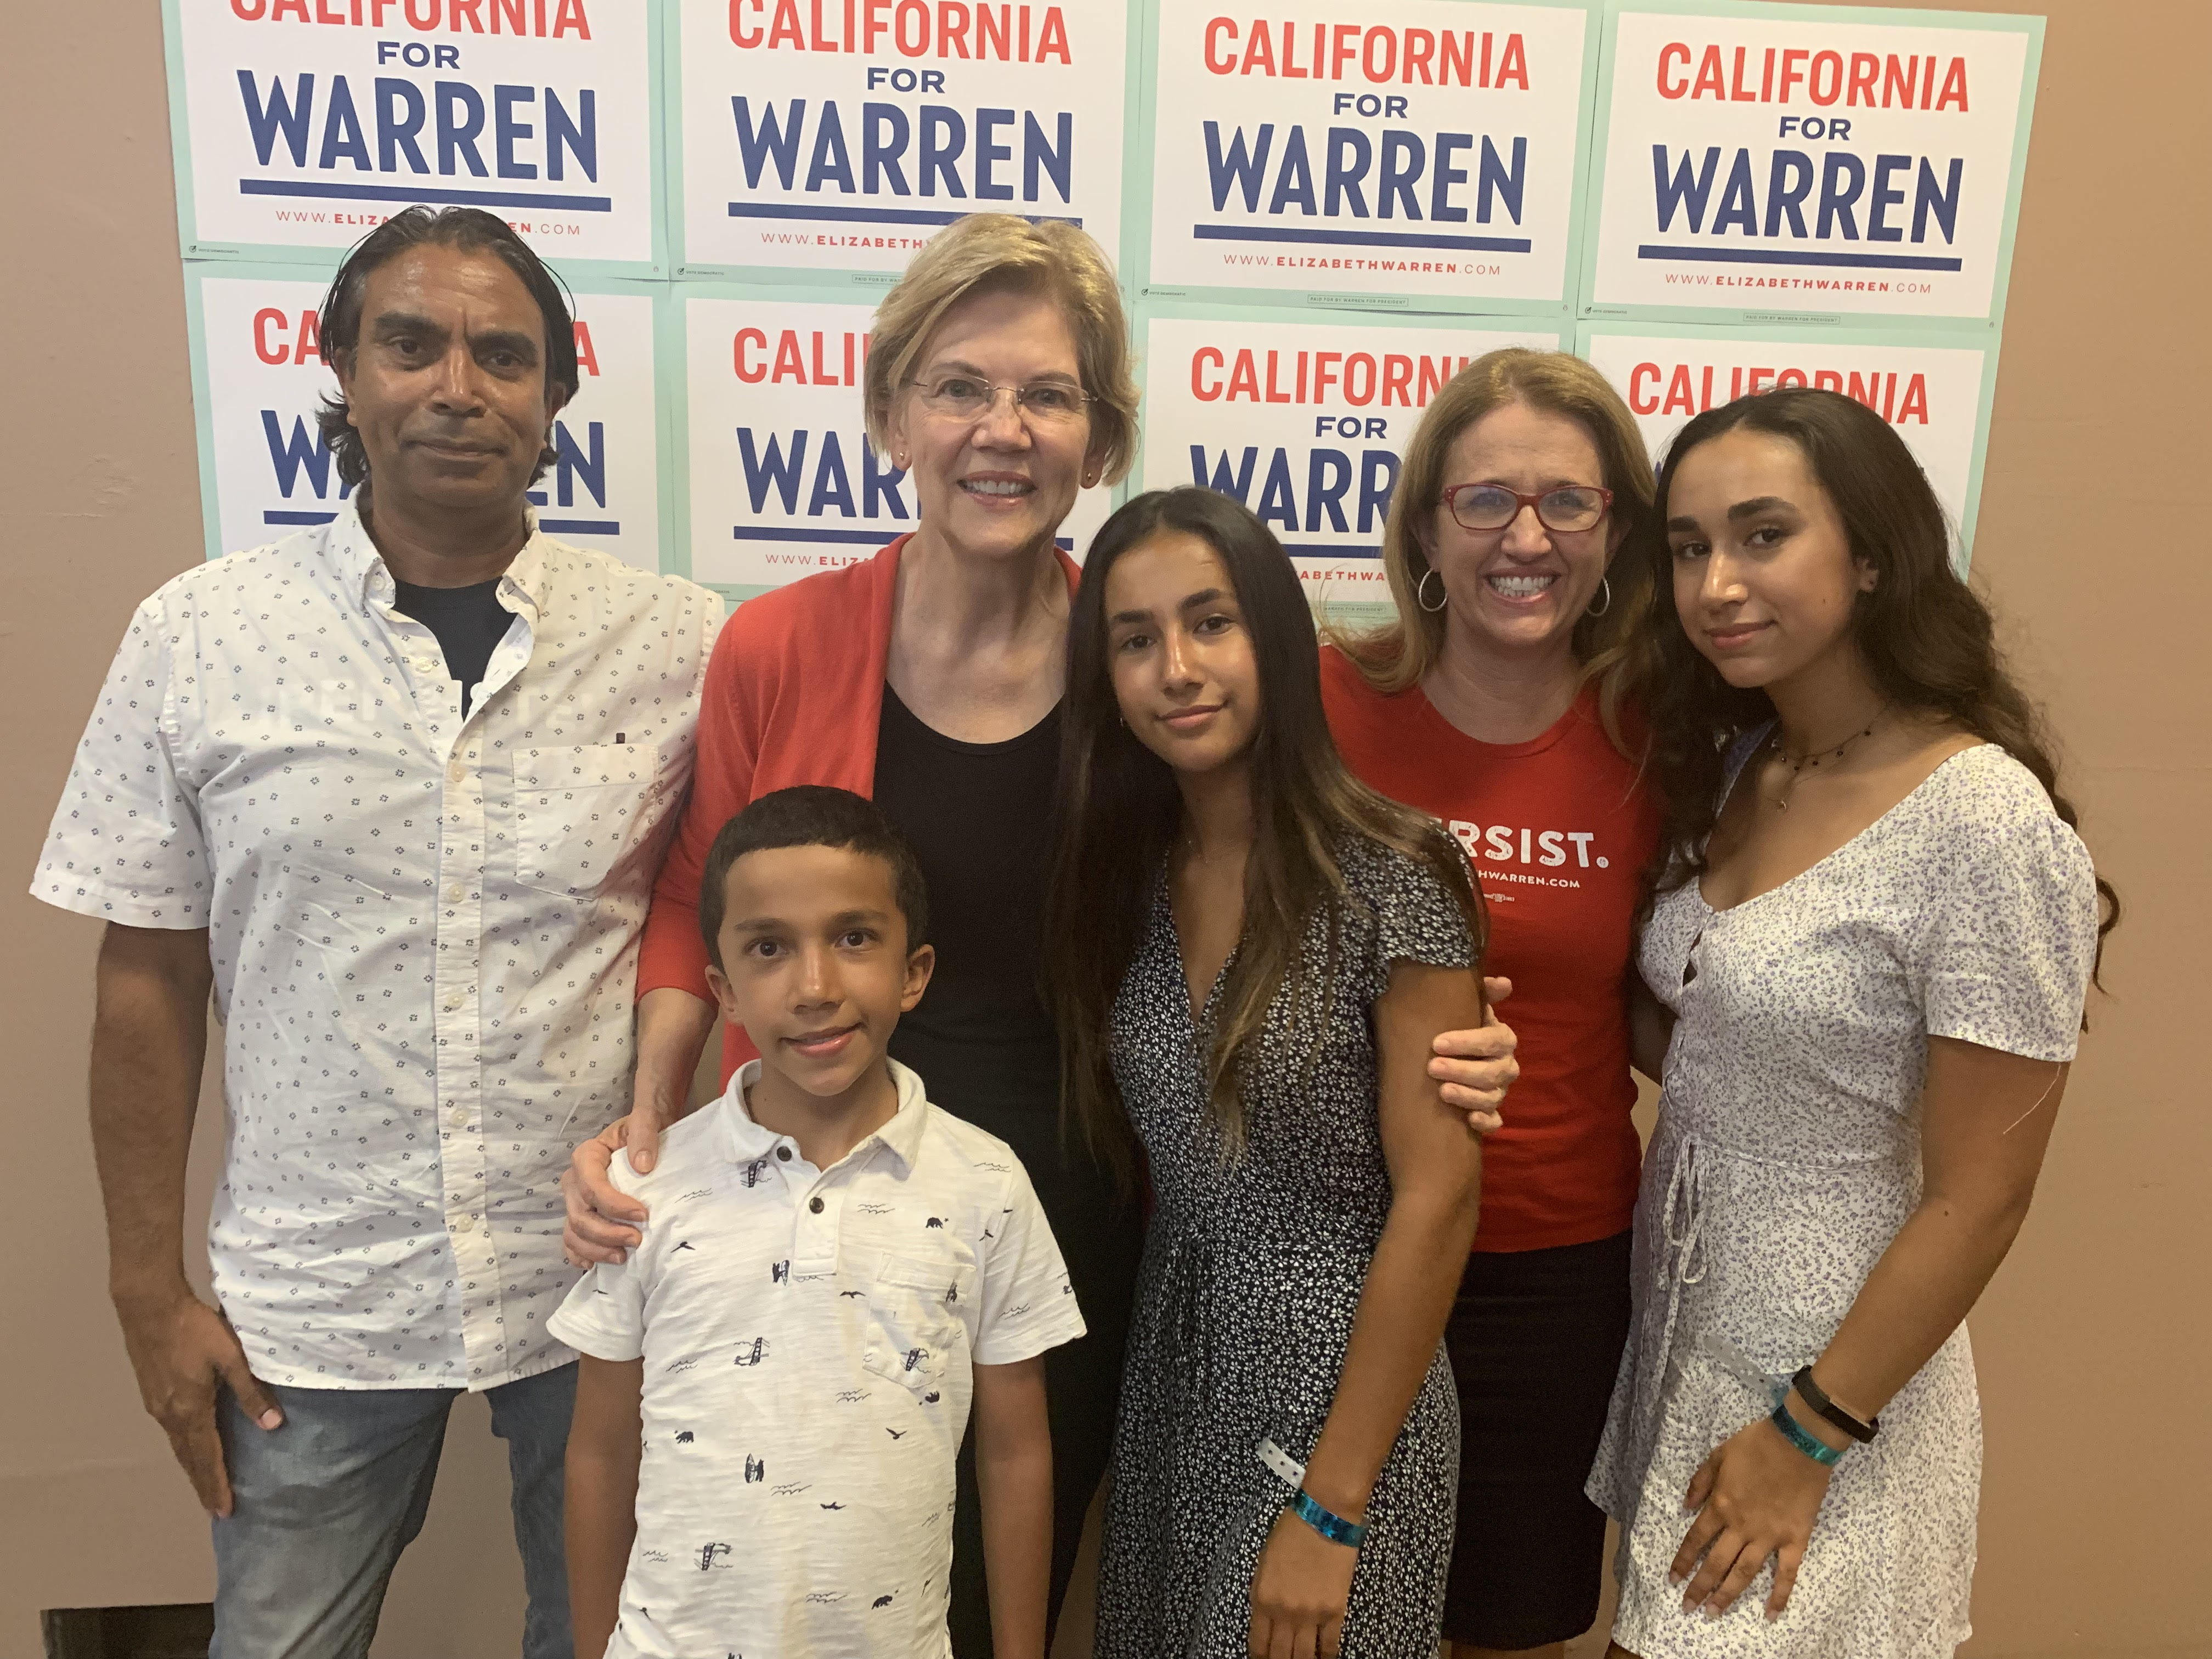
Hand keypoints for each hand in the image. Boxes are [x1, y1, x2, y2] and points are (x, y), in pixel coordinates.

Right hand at [114, 1288, 281, 1517]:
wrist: (149, 1307)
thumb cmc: (194, 1328)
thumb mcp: (231, 1357)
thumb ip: (251, 1391)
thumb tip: (273, 1424)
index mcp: (191, 1410)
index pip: (207, 1457)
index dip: (217, 1484)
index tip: (225, 1510)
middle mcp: (169, 1415)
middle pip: (189, 1459)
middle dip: (204, 1484)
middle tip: (215, 1510)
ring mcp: (157, 1405)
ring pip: (178, 1446)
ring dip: (193, 1468)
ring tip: (205, 1486)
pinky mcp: (152, 1393)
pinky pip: (171, 1431)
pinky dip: (184, 1448)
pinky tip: (190, 1448)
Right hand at [561, 1104, 669, 1266]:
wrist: (644, 1137)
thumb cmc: (643, 1130)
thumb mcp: (646, 1121)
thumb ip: (644, 1134)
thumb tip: (642, 1165)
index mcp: (587, 1156)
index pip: (591, 1186)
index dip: (614, 1206)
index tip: (643, 1215)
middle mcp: (574, 1181)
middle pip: (580, 1215)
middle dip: (607, 1233)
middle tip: (637, 1241)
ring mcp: (575, 1201)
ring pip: (574, 1232)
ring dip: (596, 1249)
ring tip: (623, 1256)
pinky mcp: (581, 1216)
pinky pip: (571, 1241)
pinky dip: (579, 1255)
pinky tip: (594, 1265)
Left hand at [1248, 1507, 1356, 1658]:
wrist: (1323, 1516)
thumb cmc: (1290, 1532)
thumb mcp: (1263, 1564)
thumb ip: (1263, 1596)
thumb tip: (1266, 1622)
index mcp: (1263, 1599)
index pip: (1258, 1644)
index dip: (1259, 1658)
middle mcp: (1285, 1613)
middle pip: (1280, 1655)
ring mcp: (1311, 1615)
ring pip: (1305, 1656)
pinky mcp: (1335, 1611)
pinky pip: (1330, 1644)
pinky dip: (1327, 1656)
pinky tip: (1325, 1658)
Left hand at [1427, 976, 1517, 1135]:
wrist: (1451, 1056)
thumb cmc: (1459, 1029)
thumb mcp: (1469, 1008)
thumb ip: (1483, 993)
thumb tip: (1505, 983)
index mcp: (1503, 1039)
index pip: (1492, 1041)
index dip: (1467, 1042)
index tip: (1436, 1043)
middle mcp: (1506, 1066)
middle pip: (1492, 1073)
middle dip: (1462, 1070)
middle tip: (1432, 1067)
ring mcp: (1499, 1091)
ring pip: (1492, 1098)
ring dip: (1468, 1096)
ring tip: (1442, 1092)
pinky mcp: (1492, 1113)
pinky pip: (1495, 1122)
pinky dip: (1485, 1122)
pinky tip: (1469, 1119)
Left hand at [1671, 1397, 1840, 1620]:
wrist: (1798, 1441)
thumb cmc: (1756, 1444)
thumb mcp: (1718, 1455)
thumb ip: (1700, 1482)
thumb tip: (1685, 1507)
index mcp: (1720, 1505)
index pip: (1696, 1540)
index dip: (1682, 1561)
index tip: (1672, 1580)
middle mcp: (1741, 1526)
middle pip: (1716, 1563)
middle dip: (1699, 1587)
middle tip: (1687, 1607)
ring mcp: (1769, 1536)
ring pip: (1744, 1573)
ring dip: (1727, 1595)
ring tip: (1714, 1613)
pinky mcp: (1795, 1539)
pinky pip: (1787, 1573)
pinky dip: (1780, 1595)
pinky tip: (1771, 1614)